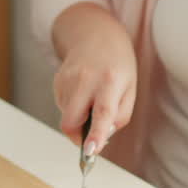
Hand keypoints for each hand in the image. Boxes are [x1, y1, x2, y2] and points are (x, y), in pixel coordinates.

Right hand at [51, 3, 136, 153]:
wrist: (97, 36)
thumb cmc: (117, 66)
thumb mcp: (130, 91)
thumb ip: (119, 117)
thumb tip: (100, 138)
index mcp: (110, 81)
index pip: (102, 112)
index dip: (95, 134)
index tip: (90, 151)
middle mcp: (86, 79)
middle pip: (70, 121)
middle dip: (77, 136)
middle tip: (89, 135)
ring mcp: (68, 79)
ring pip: (66, 116)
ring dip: (78, 117)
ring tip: (91, 99)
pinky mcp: (57, 80)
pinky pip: (62, 106)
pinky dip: (72, 107)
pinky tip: (82, 93)